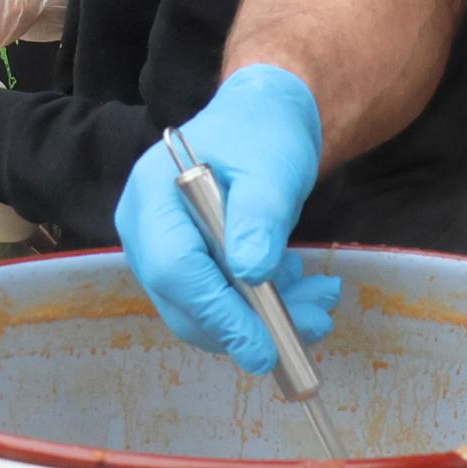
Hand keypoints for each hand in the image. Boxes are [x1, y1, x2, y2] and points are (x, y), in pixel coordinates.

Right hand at [114, 65, 333, 372]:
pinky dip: (262, 305)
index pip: (174, 269)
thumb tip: (252, 274)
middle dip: (250, 324)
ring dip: (266, 316)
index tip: (263, 346)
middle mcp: (145, 230)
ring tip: (321, 298)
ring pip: (205, 310)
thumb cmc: (262, 135)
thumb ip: (259, 216)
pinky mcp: (186, 266)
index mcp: (152, 197)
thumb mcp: (271, 169)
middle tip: (315, 323)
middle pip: (183, 301)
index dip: (218, 313)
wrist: (261, 121)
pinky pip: (217, 301)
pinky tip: (300, 286)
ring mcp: (160, 251)